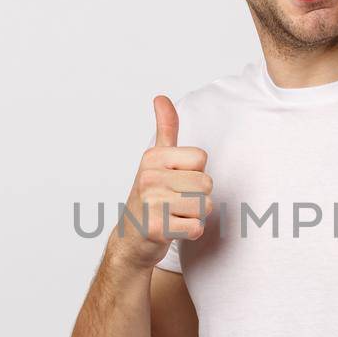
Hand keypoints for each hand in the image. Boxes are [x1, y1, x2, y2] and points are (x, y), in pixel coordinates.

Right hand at [111, 95, 213, 269]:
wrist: (131, 239)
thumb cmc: (150, 197)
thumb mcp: (155, 160)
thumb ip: (165, 129)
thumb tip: (161, 97)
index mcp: (153, 157)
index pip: (202, 158)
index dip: (196, 173)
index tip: (176, 182)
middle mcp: (149, 177)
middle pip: (206, 183)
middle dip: (198, 197)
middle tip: (176, 203)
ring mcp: (151, 203)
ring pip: (205, 206)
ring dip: (195, 215)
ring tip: (174, 215)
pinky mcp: (157, 229)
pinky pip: (197, 228)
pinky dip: (190, 232)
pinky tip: (173, 229)